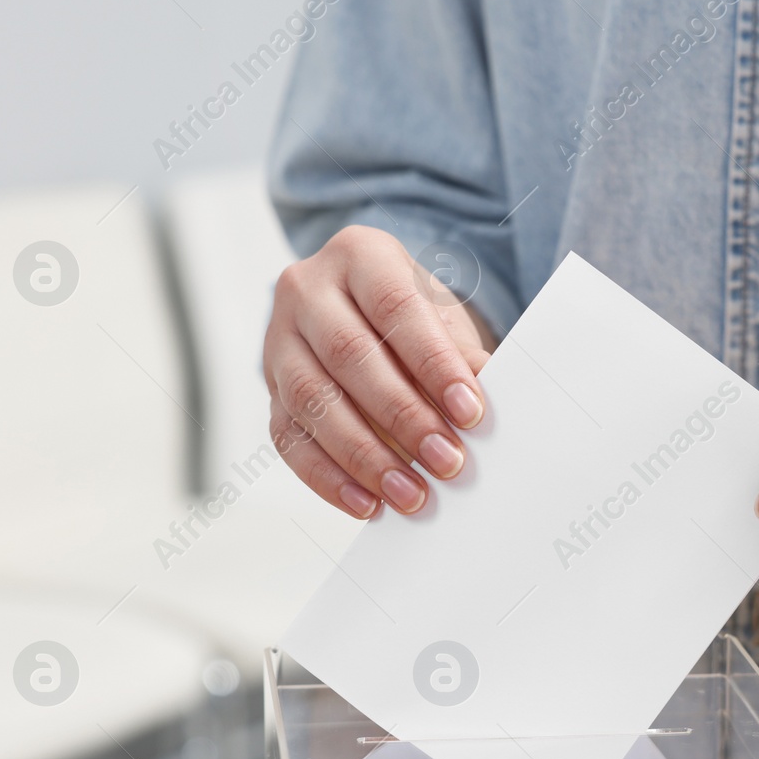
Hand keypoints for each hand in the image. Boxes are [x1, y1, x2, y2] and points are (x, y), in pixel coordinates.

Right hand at [264, 225, 493, 517]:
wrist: (365, 312)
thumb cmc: (412, 316)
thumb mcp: (442, 318)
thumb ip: (461, 356)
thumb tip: (490, 402)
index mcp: (359, 255)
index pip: (397, 308)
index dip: (434, 363)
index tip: (471, 412)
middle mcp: (307, 290)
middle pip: (350, 356)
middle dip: (403, 417)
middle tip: (447, 461)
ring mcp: (278, 340)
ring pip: (313, 401)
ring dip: (365, 456)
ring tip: (411, 494)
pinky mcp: (268, 390)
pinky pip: (288, 438)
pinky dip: (328, 477)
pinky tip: (366, 503)